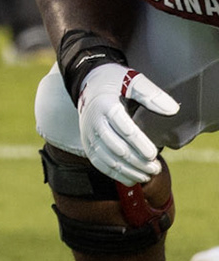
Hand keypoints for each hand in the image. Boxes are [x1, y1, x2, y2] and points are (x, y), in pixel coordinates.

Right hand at [78, 63, 179, 185]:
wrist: (87, 84)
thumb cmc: (115, 82)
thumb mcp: (133, 80)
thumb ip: (151, 95)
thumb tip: (173, 110)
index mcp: (105, 104)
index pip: (121, 126)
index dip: (138, 143)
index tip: (153, 154)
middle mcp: (93, 121)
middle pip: (115, 146)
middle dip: (137, 161)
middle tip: (156, 168)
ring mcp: (88, 134)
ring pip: (107, 158)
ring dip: (128, 170)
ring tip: (148, 176)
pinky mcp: (87, 143)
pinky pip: (99, 163)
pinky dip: (115, 174)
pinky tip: (132, 180)